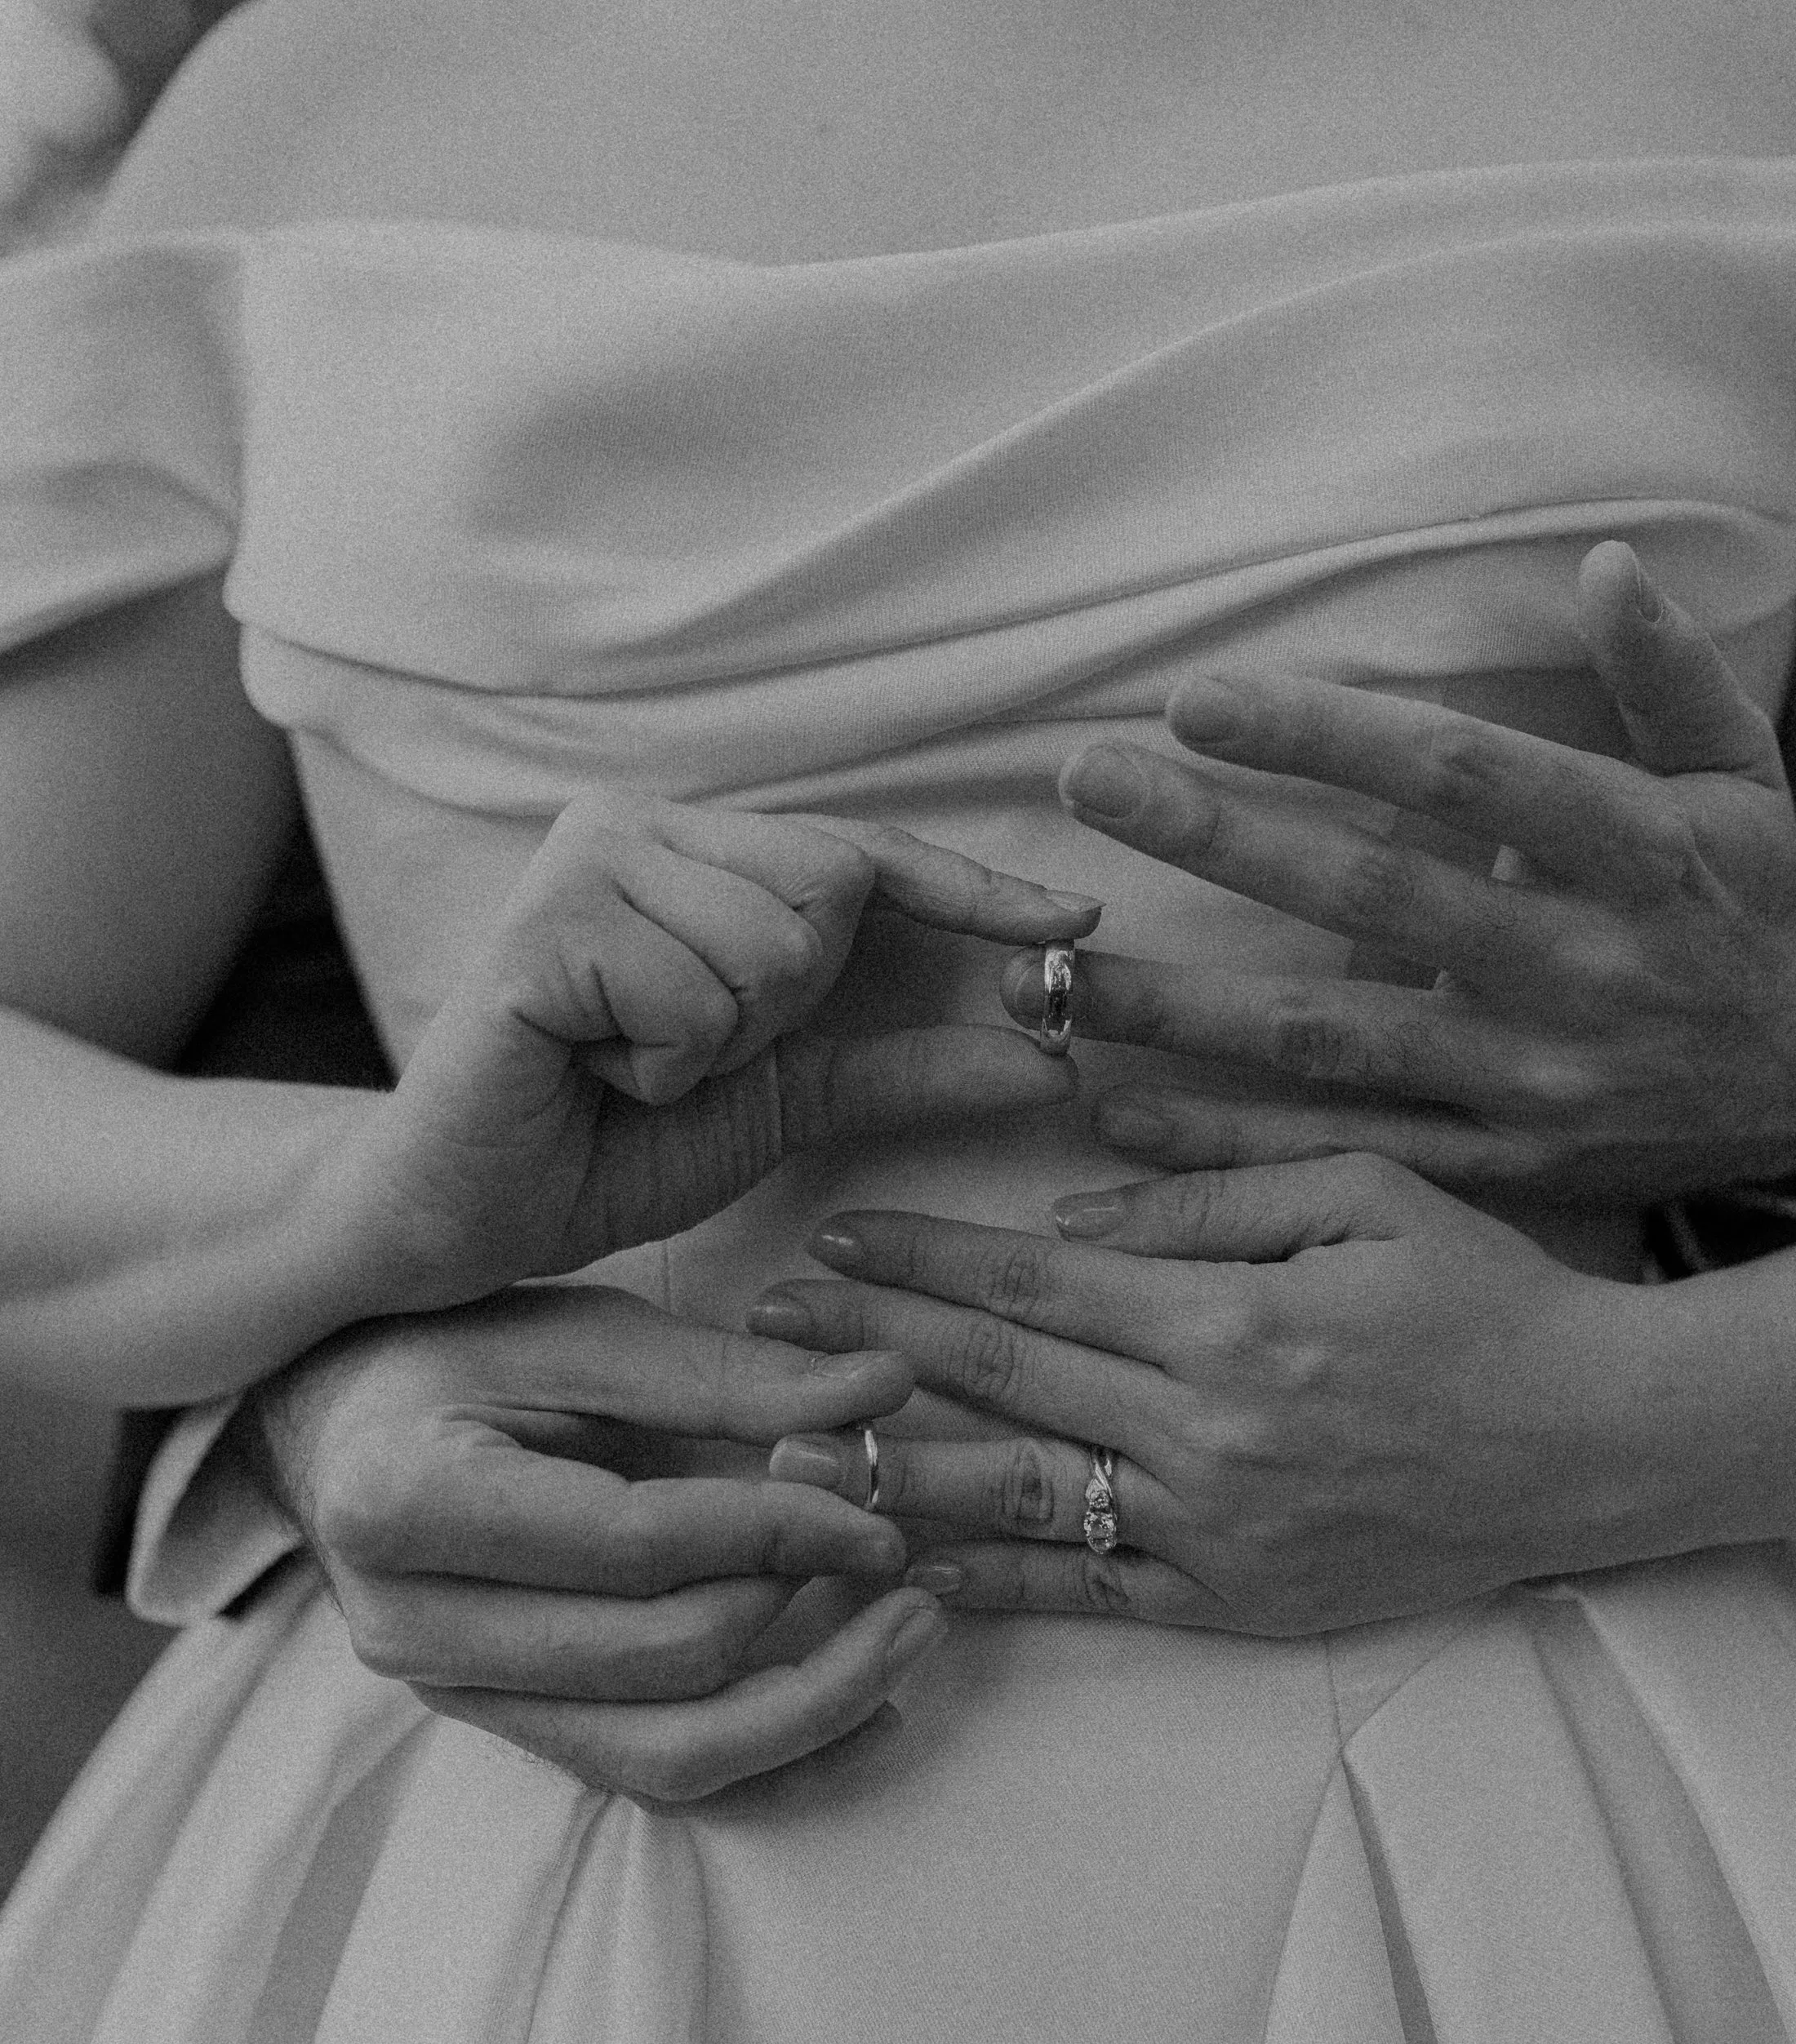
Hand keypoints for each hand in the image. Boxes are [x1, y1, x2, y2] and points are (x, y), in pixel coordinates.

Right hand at [236, 1283, 952, 1798]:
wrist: (329, 1427)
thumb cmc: (451, 1356)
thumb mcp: (581, 1335)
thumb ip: (731, 1375)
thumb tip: (886, 1389)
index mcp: (409, 1501)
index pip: (638, 1545)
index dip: (778, 1530)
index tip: (877, 1508)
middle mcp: (415, 1625)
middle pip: (661, 1661)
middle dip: (808, 1617)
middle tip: (905, 1559)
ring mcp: (453, 1696)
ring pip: (666, 1755)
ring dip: (812, 1707)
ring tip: (909, 1638)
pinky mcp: (501, 1729)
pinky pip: (653, 1775)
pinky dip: (771, 1754)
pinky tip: (863, 1709)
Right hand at [347, 797, 1097, 1310]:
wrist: (469, 1218)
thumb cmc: (617, 1144)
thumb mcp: (793, 1102)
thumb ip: (913, 1068)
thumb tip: (1052, 1049)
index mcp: (699, 851)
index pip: (868, 853)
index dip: (975, 891)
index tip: (1078, 923)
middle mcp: (641, 825)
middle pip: (832, 888)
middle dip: (790, 1004)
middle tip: (685, 1052)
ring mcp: (585, 859)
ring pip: (772, 948)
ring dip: (720, 1043)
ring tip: (630, 1062)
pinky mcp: (542, 922)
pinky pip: (692, 998)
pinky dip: (660, 1063)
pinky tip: (590, 1067)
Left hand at [748, 1161, 1649, 1633]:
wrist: (1598, 1444)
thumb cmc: (1487, 1299)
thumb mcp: (1364, 1193)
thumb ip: (1210, 1197)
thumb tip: (1065, 1216)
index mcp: (1232, 1318)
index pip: (1033, 1285)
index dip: (919, 1265)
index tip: (830, 1242)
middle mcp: (1208, 1432)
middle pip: (999, 1383)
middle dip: (868, 1351)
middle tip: (762, 1330)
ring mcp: (1217, 1531)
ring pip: (1018, 1499)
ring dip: (892, 1473)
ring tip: (786, 1453)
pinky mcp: (1237, 1605)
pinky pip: (1088, 1595)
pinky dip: (990, 1584)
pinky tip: (902, 1567)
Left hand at [1002, 545, 1795, 1208]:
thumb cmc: (1752, 908)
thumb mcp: (1744, 778)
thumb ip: (1669, 673)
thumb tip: (1604, 564)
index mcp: (1632, 852)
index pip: (1461, 778)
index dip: (1327, 735)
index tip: (1198, 698)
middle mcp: (1575, 967)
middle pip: (1371, 895)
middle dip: (1218, 838)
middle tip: (1084, 785)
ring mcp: (1529, 1077)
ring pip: (1332, 1039)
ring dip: (1183, 1004)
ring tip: (1052, 966)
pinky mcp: (1498, 1164)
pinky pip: (1344, 1153)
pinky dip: (1227, 1139)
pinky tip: (1116, 1104)